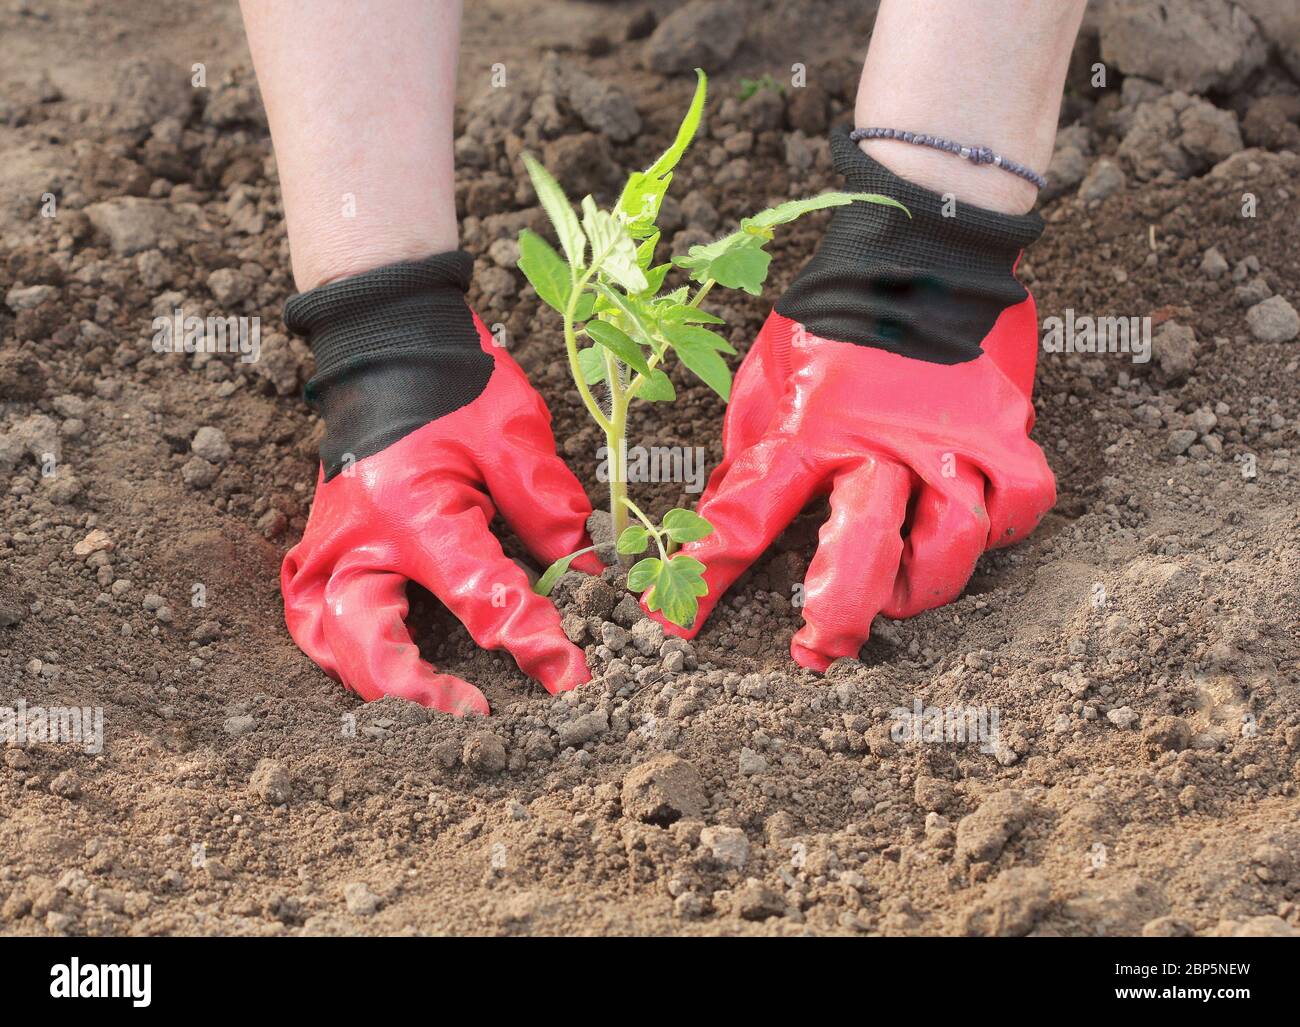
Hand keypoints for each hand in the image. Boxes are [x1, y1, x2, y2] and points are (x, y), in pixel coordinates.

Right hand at [280, 255, 598, 713]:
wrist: (387, 341)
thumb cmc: (453, 381)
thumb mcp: (514, 434)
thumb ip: (548, 506)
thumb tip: (585, 574)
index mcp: (414, 510)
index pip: (482, 597)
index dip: (535, 643)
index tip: (573, 678)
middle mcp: (359, 537)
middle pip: (371, 644)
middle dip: (421, 692)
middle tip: (477, 716)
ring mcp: (328, 543)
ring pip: (328, 640)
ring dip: (371, 682)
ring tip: (424, 707)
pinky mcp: (320, 544)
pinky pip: (313, 615)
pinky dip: (340, 650)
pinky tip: (376, 670)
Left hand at [657, 301, 1054, 670]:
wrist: (914, 242)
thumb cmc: (828, 315)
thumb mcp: (765, 376)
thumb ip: (749, 450)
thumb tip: (723, 513)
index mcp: (804, 427)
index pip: (742, 515)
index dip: (704, 578)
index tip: (672, 628)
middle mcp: (876, 440)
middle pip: (861, 551)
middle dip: (838, 618)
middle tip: (822, 650)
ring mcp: (947, 435)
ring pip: (952, 543)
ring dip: (923, 587)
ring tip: (899, 593)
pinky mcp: (1003, 424)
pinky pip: (1021, 502)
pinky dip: (1004, 531)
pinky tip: (974, 532)